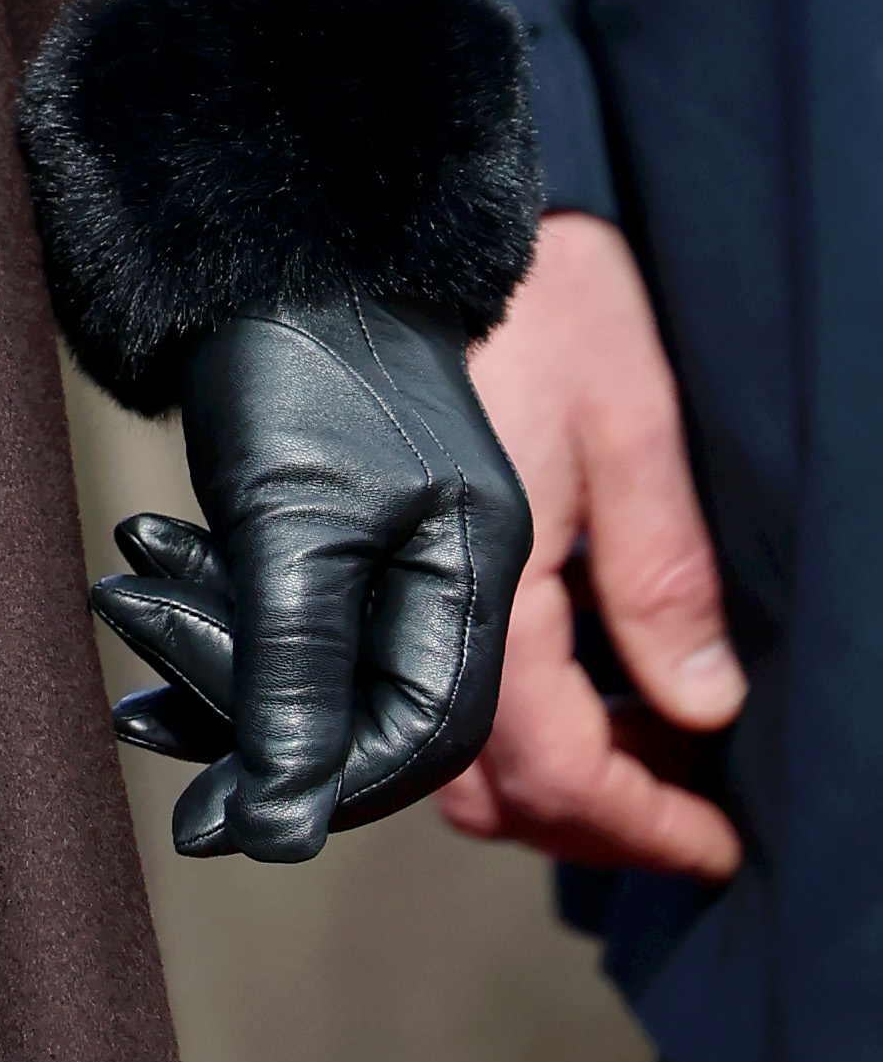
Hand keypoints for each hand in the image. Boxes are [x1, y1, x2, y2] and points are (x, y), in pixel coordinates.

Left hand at [89, 293, 531, 860]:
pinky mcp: (324, 492)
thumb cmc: (290, 350)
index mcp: (474, 567)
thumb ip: (291, 682)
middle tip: (136, 713)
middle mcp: (443, 554)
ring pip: (303, 645)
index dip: (321, 788)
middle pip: (356, 699)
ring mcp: (386, 521)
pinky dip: (206, 593)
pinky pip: (275, 588)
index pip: (419, 735)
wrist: (256, 211)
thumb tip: (279, 832)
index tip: (215, 823)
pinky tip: (138, 559)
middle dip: (242, 711)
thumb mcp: (290, 529)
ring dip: (206, 650)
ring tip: (121, 603)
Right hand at [433, 207, 744, 878]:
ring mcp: (366, 593)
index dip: (650, 829)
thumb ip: (660, 574)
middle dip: (598, 822)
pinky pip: (424, 694)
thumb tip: (702, 706)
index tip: (715, 848)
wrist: (378, 214)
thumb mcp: (623, 418)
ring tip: (634, 736)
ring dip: (547, 779)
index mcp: (484, 600)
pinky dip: (498, 724)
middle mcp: (405, 618)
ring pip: (453, 759)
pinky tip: (563, 674)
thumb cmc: (511, 297)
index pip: (564, 778)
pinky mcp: (346, 561)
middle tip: (685, 801)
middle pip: (499, 798)